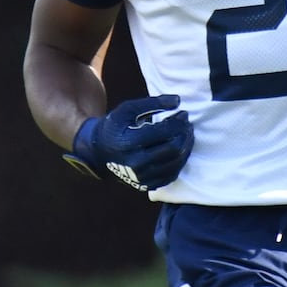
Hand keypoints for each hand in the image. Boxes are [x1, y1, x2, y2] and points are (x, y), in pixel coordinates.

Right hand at [63, 94, 193, 191]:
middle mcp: (137, 162)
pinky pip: (172, 174)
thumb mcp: (127, 109)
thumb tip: (178, 101)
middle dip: (185, 134)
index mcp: (130, 142)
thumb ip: (153, 103)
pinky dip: (180, 161)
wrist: (99, 153)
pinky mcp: (147, 185)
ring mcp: (142, 177)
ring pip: (176, 163)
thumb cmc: (115, 127)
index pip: (164, 132)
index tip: (183, 113)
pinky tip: (180, 149)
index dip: (178, 121)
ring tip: (186, 135)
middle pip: (174, 148)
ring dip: (186, 147)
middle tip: (187, 124)